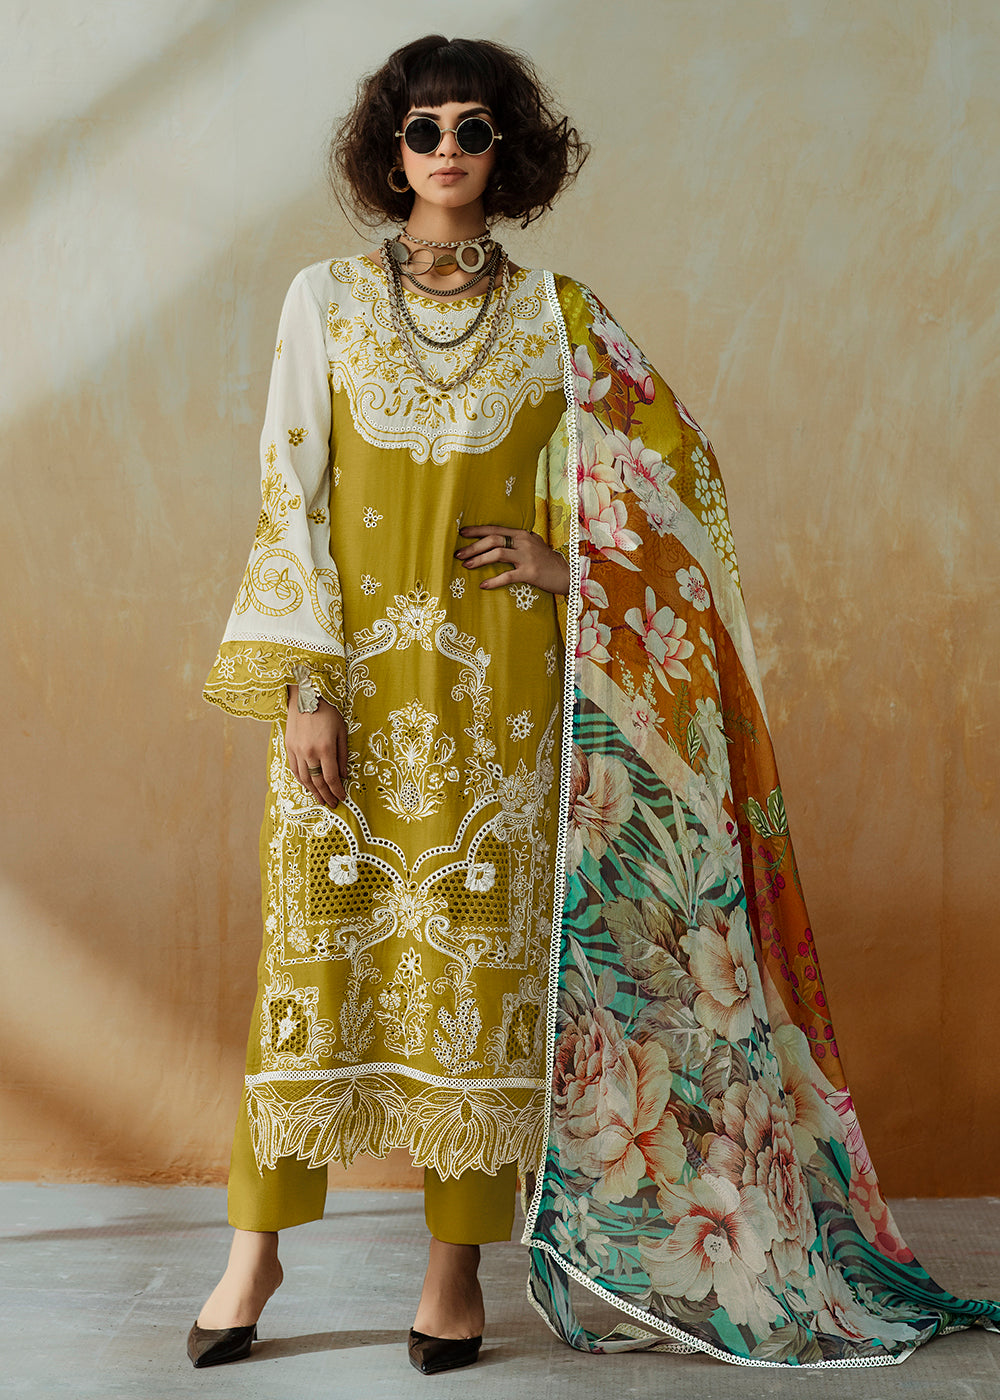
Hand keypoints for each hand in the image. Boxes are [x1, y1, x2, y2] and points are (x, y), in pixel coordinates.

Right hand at [285, 687, 347, 807]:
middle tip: (332, 804)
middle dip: (326, 795)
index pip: (331, 777)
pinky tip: (307, 786)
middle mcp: (309, 752)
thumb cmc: (328, 711)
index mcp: (325, 748)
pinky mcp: (289, 747)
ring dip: (313, 792)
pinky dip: (301, 781)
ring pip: (305, 778)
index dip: (337, 790)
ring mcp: (297, 751)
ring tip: (320, 800)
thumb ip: (342, 755)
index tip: (342, 798)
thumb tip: (344, 775)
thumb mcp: (341, 731)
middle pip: (317, 782)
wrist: (305, 695)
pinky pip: (294, 770)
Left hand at [455, 526, 569, 595]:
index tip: (461, 533)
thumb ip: (517, 541)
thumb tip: (498, 541)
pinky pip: (508, 576)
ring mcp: (527, 557)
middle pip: (493, 540)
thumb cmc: (547, 562)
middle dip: (473, 546)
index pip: (495, 529)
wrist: (568, 574)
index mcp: (522, 534)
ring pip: (497, 554)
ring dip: (479, 559)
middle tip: (458, 554)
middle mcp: (524, 542)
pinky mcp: (530, 573)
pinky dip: (494, 581)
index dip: (477, 530)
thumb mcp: (533, 545)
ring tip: (465, 565)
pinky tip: (483, 585)